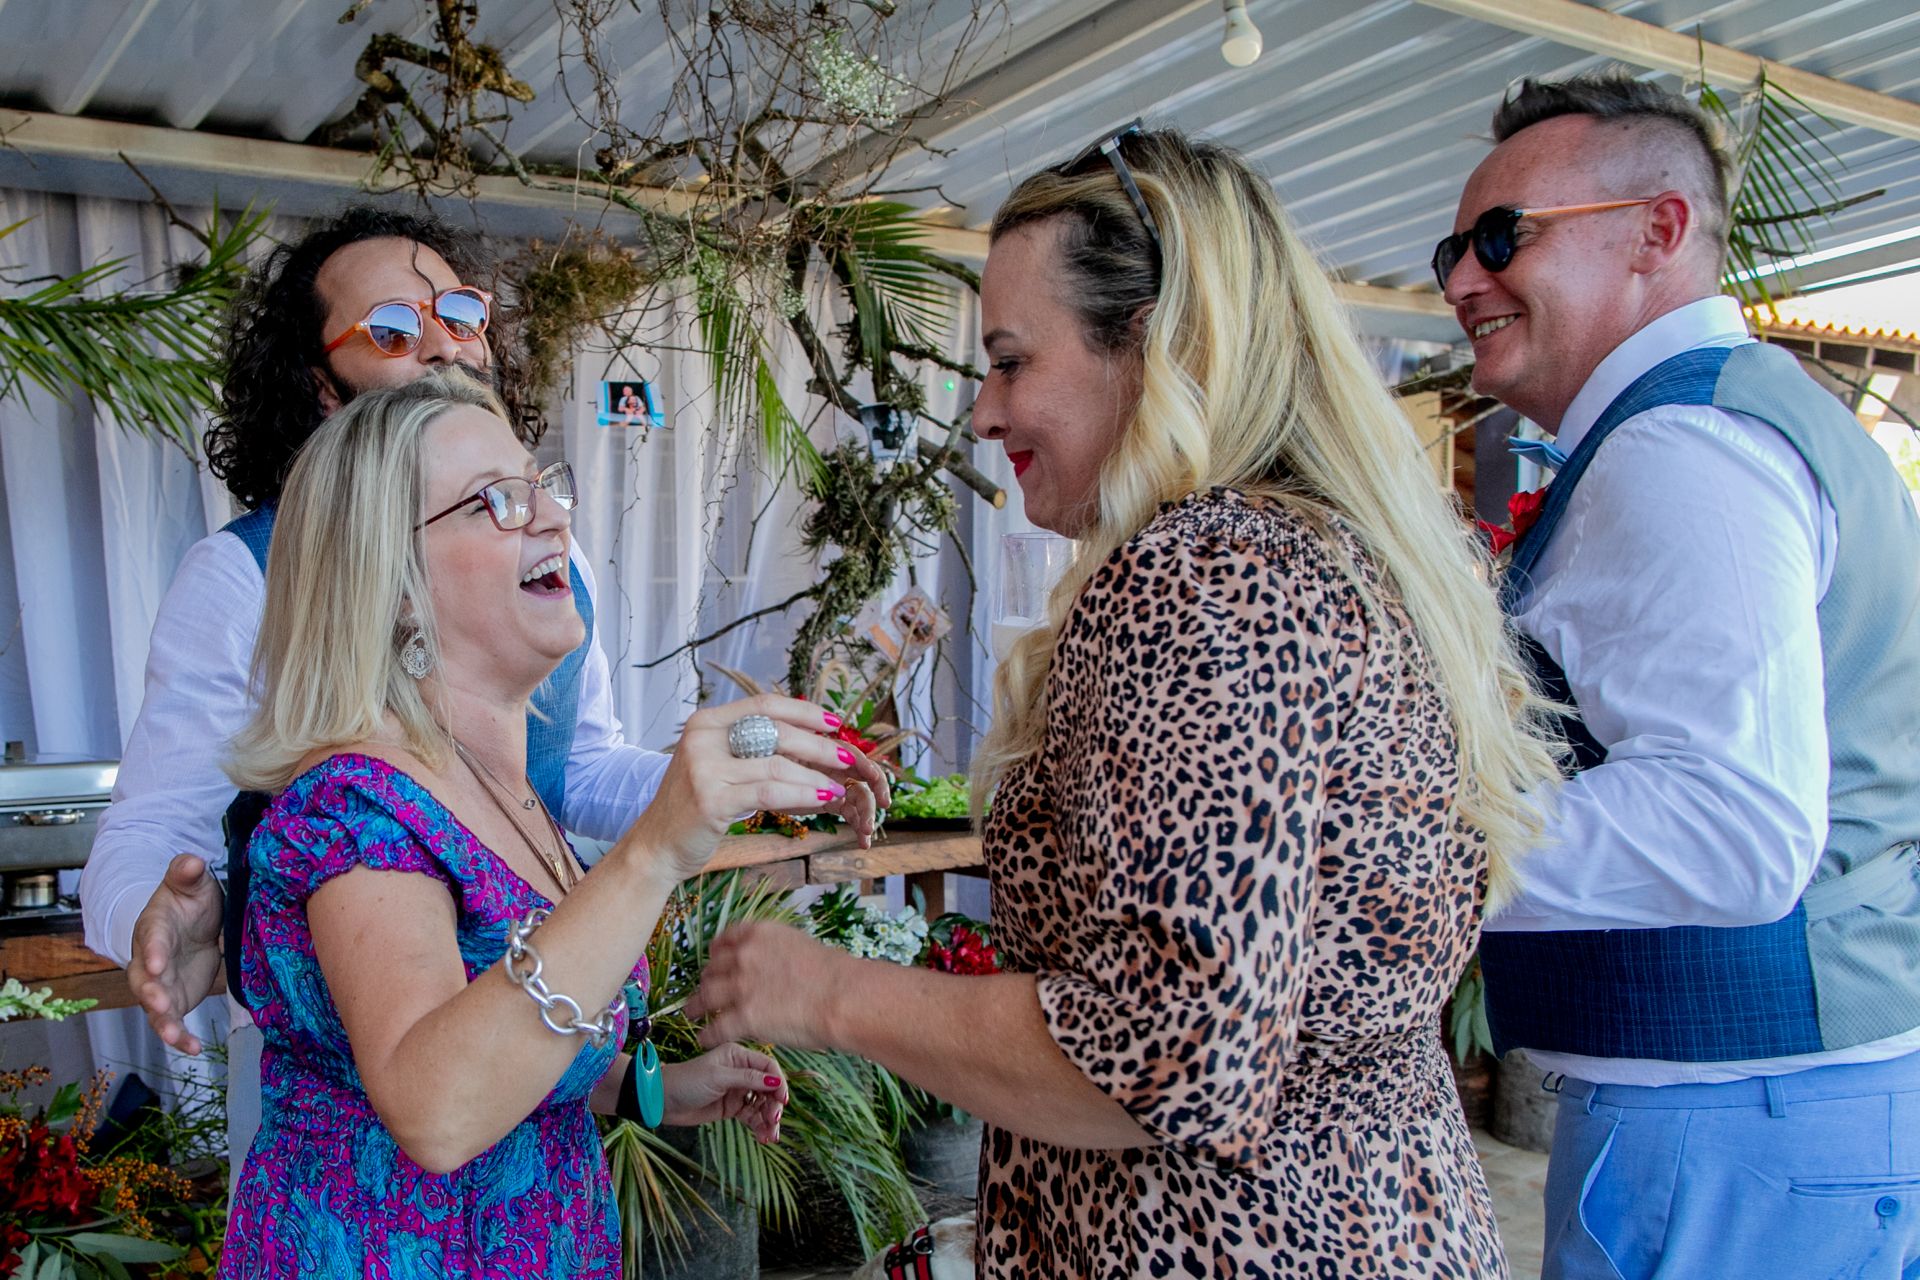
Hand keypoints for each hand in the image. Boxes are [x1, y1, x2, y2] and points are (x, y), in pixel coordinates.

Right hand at [127, 853, 224, 1054]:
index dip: (153, 951)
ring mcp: (161, 984)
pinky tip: (194, 1049)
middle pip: (144, 980)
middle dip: (152, 993)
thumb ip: (187, 872)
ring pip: (156, 1008)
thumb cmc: (189, 900)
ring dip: (165, 1024)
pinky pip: (174, 1023)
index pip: (151, 939)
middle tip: (162, 1004)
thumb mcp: (191, 883)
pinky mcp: (175, 1001)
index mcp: (154, 929)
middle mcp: (150, 961)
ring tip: (177, 1038)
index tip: (157, 962)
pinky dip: (182, 1037)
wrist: (193, 923)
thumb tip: (192, 860)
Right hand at [625, 695, 892, 882]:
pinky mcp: (711, 800)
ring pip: (778, 764)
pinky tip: (823, 800)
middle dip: (820, 746)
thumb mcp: (721, 769)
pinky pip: (770, 793)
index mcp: (706, 723)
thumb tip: (816, 745)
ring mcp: (704, 768)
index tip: (835, 722)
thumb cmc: (695, 809)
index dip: (804, 711)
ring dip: (817, 775)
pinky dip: (802, 795)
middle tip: (850, 758)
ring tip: (842, 787)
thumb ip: (756, 752)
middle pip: (777, 732)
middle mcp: (702, 738)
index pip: (764, 705)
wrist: (655, 847)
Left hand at [662, 1043, 788, 1143]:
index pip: (768, 1066)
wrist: (662, 1101)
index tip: (782, 1099)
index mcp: (738, 1056)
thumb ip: (748, 1079)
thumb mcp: (718, 1077)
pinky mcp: (732, 1108)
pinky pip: (752, 1117)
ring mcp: (737, 1091)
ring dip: (768, 1120)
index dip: (778, 1082)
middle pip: (768, 1088)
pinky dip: (759, 1127)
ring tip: (770, 1136)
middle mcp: (741, 1072)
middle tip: (773, 1120)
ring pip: (762, 1105)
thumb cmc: (687, 1081)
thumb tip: (776, 1081)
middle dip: (773, 1105)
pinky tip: (763, 1137)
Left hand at [687, 921, 847, 1053]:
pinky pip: (715, 1027)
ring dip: (696, 1006)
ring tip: (692, 1014)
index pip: (725, 940)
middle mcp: (744, 956)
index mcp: (759, 934)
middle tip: (704, 990)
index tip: (715, 961)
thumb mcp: (799, 946)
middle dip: (707, 980)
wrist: (843, 997)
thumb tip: (774, 965)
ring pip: (706, 996)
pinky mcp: (743, 1017)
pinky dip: (707, 1034)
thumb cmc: (834, 974)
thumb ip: (777, 953)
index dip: (716, 953)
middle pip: (712, 968)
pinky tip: (704, 1039)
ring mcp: (740, 986)